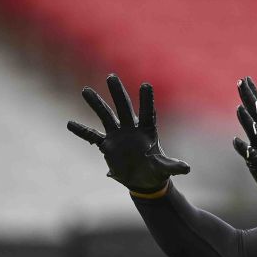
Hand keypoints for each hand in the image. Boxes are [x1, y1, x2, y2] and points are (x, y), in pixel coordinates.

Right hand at [67, 74, 190, 193]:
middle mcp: (131, 128)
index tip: (146, 85)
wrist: (143, 180)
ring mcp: (118, 135)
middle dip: (117, 93)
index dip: (147, 100)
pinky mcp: (107, 145)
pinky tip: (70, 124)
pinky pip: (92, 136)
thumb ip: (172, 167)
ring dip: (96, 104)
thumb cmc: (156, 170)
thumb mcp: (164, 169)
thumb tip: (186, 169)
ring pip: (106, 116)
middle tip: (111, 76)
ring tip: (85, 90)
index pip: (148, 112)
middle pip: (124, 107)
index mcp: (147, 130)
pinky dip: (82, 131)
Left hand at [232, 76, 256, 204]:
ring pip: (253, 131)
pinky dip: (243, 147)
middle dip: (248, 97)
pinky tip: (235, 140)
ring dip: (246, 120)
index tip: (246, 78)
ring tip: (239, 108)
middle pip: (255, 113)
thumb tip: (249, 112)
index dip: (252, 93)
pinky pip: (249, 153)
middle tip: (240, 82)